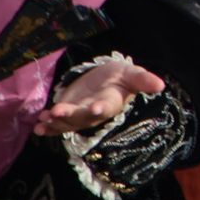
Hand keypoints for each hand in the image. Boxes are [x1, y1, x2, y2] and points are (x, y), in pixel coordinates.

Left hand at [33, 59, 164, 136]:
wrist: (106, 80)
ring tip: (45, 119)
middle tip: (58, 113)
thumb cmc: (121, 76)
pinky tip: (39, 125)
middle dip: (70, 115)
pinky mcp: (68, 114)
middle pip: (82, 117)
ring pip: (67, 123)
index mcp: (111, 102)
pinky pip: (57, 124)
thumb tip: (161, 85)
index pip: (107, 106)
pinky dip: (48, 126)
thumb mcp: (132, 73)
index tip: (96, 108)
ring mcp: (80, 115)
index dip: (101, 108)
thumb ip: (143, 80)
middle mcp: (95, 112)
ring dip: (55, 122)